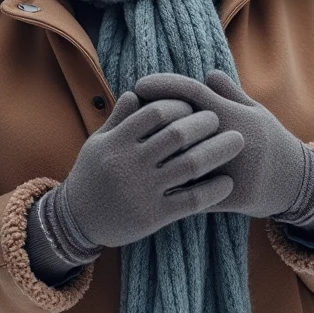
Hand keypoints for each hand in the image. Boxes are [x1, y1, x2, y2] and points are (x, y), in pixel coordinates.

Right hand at [55, 90, 244, 248]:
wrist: (76, 220)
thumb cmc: (90, 175)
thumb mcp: (97, 142)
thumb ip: (119, 118)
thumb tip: (137, 92)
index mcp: (118, 141)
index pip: (156, 112)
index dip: (179, 105)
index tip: (193, 105)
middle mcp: (131, 164)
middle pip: (178, 135)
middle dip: (205, 123)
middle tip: (220, 119)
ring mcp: (143, 190)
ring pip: (190, 165)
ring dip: (218, 150)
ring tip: (237, 142)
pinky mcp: (154, 216)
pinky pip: (191, 200)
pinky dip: (213, 190)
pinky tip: (227, 182)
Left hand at [133, 69, 309, 218]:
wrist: (297, 181)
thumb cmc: (271, 140)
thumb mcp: (255, 112)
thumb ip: (229, 94)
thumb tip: (206, 73)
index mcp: (234, 116)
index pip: (193, 94)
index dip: (164, 86)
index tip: (139, 84)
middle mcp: (231, 140)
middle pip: (182, 125)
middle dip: (152, 118)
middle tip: (126, 113)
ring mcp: (232, 169)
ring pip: (184, 160)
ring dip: (156, 154)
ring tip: (132, 148)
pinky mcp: (232, 197)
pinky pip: (194, 193)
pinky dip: (172, 188)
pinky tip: (147, 184)